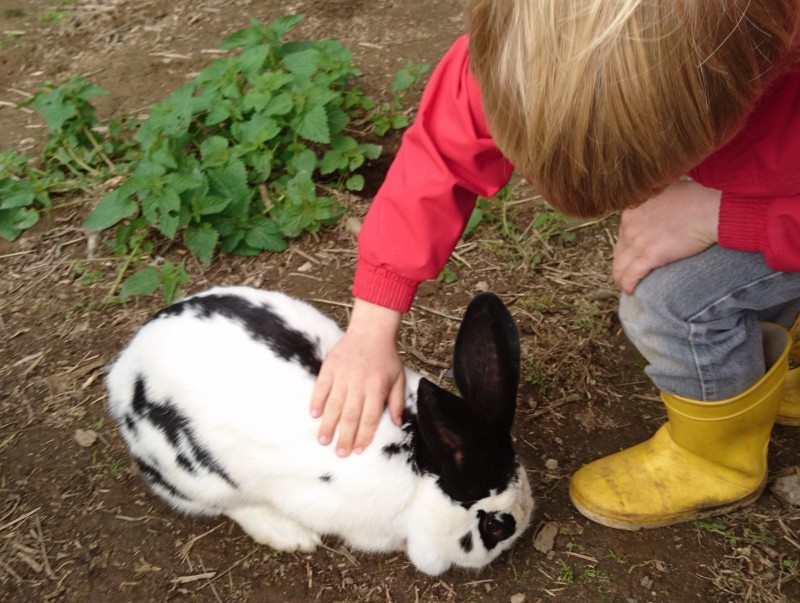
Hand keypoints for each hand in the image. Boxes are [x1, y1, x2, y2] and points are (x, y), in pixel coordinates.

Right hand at [310, 298, 404, 456]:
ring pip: (334, 404)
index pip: (370, 418)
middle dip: (345, 437)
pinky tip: (314, 415)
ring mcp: (343, 375)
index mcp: (377, 388)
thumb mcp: (398, 377)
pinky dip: (317, 401)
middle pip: (351, 415)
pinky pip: (321, 387)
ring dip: (328, 424)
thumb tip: (397, 423)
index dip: (364, 435)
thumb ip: (397, 401)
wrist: (371, 330)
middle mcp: (359, 384)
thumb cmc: (386, 356)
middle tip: (339, 453)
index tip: (358, 450)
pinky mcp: (330, 367)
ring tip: (324, 441)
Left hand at [613, 180, 720, 293]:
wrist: (710, 210)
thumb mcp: (666, 190)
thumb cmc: (697, 198)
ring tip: (625, 285)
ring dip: (621, 277)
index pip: (622, 233)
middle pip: (619, 250)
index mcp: (632, 209)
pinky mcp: (650, 255)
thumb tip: (659, 205)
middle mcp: (630, 225)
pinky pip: (631, 275)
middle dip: (620, 264)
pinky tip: (630, 290)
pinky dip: (627, 284)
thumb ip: (655, 200)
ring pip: (620, 265)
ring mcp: (638, 240)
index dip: (625, 246)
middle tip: (624, 273)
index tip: (630, 254)